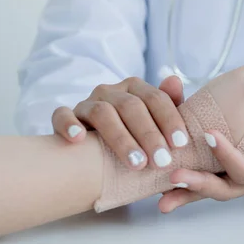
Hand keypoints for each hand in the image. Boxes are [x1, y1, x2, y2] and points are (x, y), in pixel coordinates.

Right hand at [52, 75, 186, 169]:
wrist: (96, 156)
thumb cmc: (134, 138)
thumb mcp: (155, 124)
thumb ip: (169, 104)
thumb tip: (175, 80)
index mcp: (135, 88)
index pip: (155, 98)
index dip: (170, 119)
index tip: (181, 144)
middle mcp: (111, 91)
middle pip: (132, 106)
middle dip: (149, 134)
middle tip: (162, 160)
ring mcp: (86, 103)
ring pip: (103, 112)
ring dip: (121, 138)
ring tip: (136, 164)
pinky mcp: (64, 117)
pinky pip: (62, 115)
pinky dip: (68, 124)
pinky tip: (78, 139)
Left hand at [158, 116, 243, 211]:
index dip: (229, 157)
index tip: (211, 135)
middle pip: (225, 188)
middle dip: (198, 184)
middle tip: (174, 174)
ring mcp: (242, 175)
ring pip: (213, 187)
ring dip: (187, 190)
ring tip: (162, 192)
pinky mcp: (230, 166)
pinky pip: (209, 173)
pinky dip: (189, 174)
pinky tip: (165, 174)